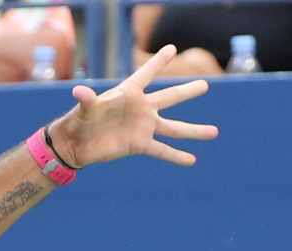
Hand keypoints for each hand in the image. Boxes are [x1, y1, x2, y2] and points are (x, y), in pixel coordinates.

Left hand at [48, 44, 218, 167]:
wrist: (76, 145)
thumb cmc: (79, 122)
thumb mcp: (85, 110)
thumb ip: (87, 101)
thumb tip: (79, 91)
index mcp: (129, 94)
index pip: (146, 74)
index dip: (158, 62)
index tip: (171, 48)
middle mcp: (141, 109)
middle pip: (169, 97)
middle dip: (187, 91)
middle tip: (205, 85)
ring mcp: (143, 127)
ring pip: (174, 129)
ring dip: (194, 131)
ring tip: (215, 132)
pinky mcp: (139, 145)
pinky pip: (162, 150)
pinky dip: (176, 156)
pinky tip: (192, 160)